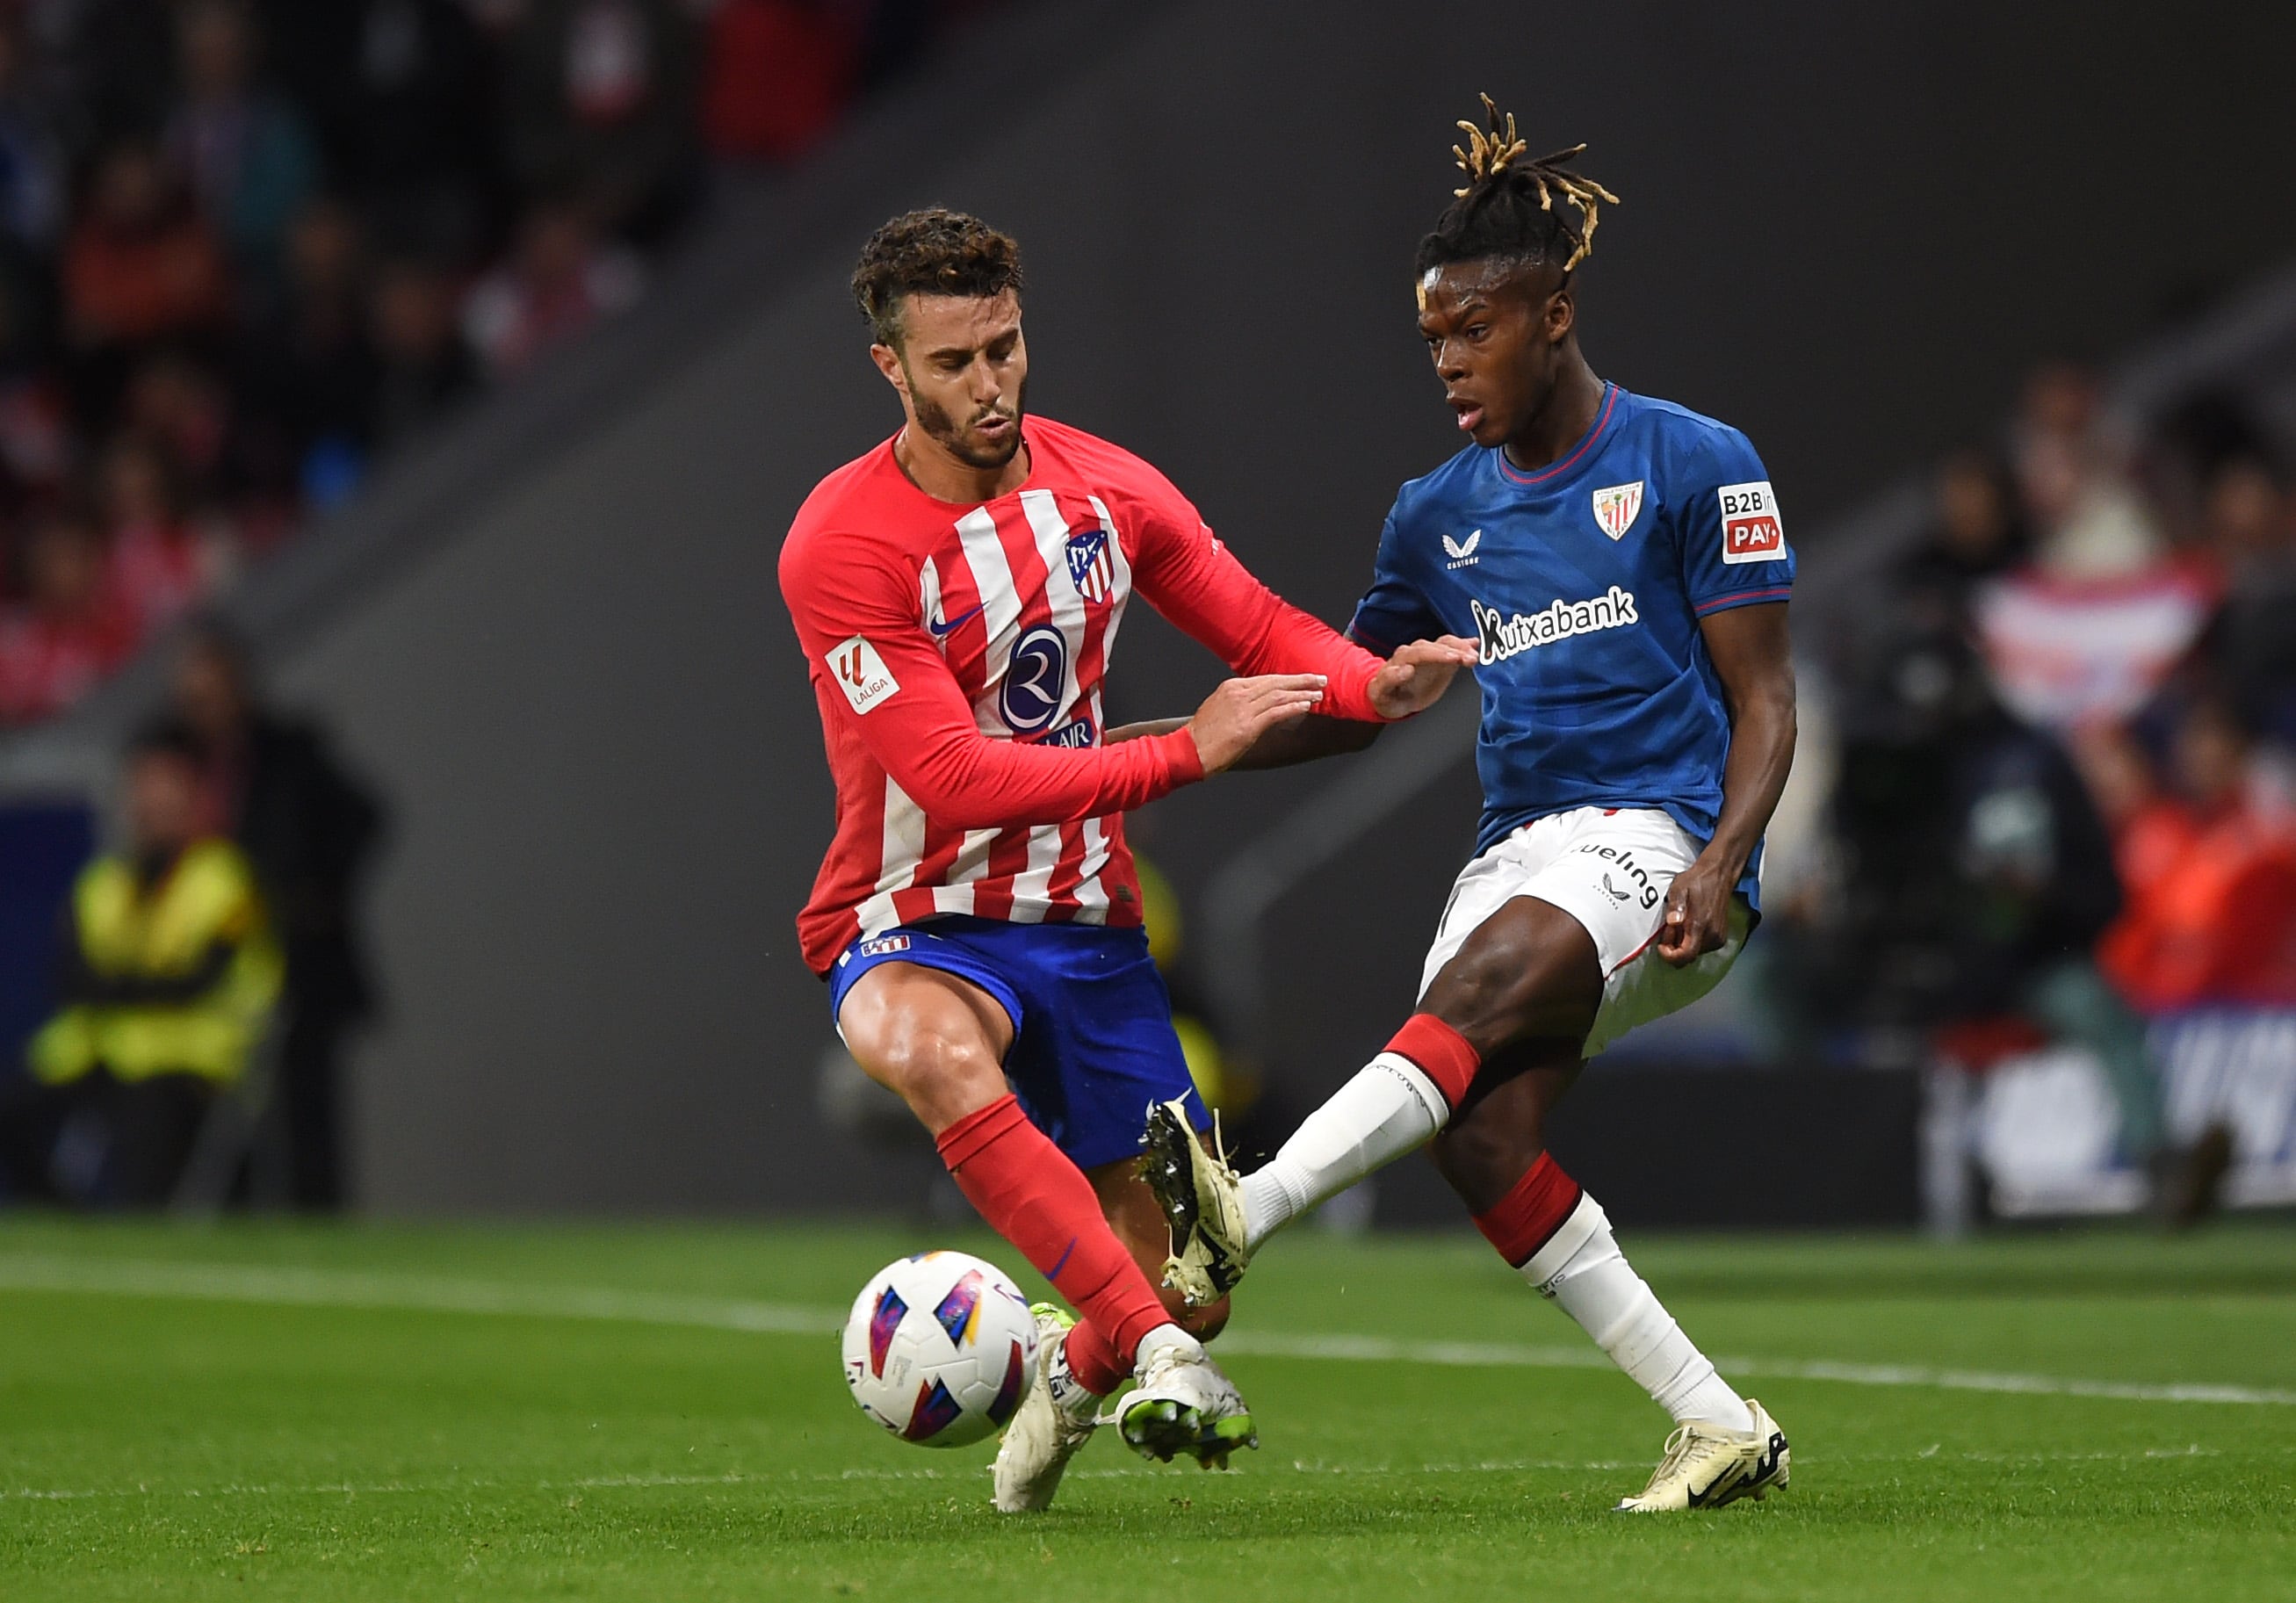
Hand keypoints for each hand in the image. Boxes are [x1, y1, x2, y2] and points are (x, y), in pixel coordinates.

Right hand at [1187, 674, 1327, 772]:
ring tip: (1319, 694)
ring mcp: (1243, 709)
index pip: (1267, 679)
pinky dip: (1293, 707)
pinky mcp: (1247, 726)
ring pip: (1279, 696)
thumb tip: (1261, 706)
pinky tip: (1306, 706)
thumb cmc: (1202, 735)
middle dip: (1301, 681)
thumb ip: (1240, 703)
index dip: (1288, 679)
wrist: (1188, 750)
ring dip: (1302, 694)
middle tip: (1320, 679)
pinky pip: (1276, 713)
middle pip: (1276, 683)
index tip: (1304, 680)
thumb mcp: (1219, 709)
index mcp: (1231, 687)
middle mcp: (1238, 694)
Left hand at [1367, 636, 1477, 719]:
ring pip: (1445, 645)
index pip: (1418, 653)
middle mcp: (1416, 651)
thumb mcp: (1381, 693)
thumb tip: (1405, 669)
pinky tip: (1476, 644)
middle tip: (1468, 658)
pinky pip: (1453, 648)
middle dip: (1453, 652)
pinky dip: (1464, 646)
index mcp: (1400, 659)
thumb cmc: (1386, 695)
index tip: (1451, 659)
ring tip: (1474, 657)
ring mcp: (1429, 653)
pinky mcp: (1440, 659)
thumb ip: (1390, 680)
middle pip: (1436, 647)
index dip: (1435, 655)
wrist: (1393, 697)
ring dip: (1461, 649)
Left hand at [1657, 855, 1733, 966]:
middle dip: (1674, 948)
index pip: (1685, 956)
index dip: (1669, 956)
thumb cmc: (1697, 881)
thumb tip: (1673, 922)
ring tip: (1680, 924)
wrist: (1719, 875)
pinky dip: (1692, 941)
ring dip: (1683, 944)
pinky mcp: (1721, 937)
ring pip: (1694, 953)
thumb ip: (1676, 906)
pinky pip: (1702, 948)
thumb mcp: (1679, 888)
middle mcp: (1712, 935)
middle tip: (1670, 928)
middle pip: (1688, 957)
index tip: (1662, 945)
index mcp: (1700, 925)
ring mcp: (1718, 938)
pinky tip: (1689, 926)